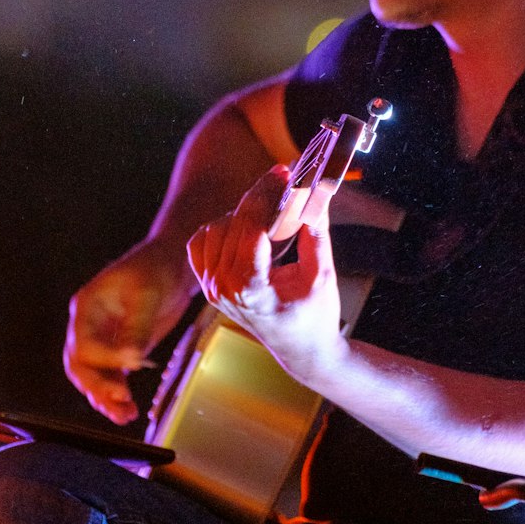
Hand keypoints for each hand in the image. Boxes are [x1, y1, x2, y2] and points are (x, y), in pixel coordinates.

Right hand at [63, 241, 193, 423]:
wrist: (173, 264)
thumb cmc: (156, 269)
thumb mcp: (146, 293)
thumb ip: (136, 327)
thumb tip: (131, 361)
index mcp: (86, 308)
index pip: (83, 345)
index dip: (104, 360)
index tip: (133, 364)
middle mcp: (88, 327)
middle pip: (80, 367)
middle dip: (97, 387)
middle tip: (120, 400)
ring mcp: (104, 341)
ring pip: (94, 378)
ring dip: (106, 398)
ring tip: (125, 416)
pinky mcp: (121, 352)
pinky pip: (112, 379)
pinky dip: (118, 396)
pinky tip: (130, 411)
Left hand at [186, 167, 345, 386]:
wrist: (301, 350)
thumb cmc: (315, 316)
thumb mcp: (322, 274)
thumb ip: (315, 231)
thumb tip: (314, 190)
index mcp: (251, 291)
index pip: (248, 229)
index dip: (265, 195)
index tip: (284, 173)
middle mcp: (223, 290)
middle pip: (233, 223)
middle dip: (259, 197)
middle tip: (284, 179)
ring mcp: (212, 288)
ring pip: (215, 228)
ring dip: (241, 213)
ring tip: (270, 211)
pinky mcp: (209, 285)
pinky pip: (202, 243)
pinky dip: (221, 228)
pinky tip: (245, 228)